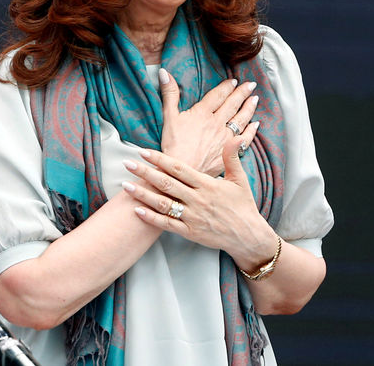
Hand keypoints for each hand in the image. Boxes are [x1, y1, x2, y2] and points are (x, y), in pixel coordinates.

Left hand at [121, 132, 277, 269]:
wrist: (248, 236)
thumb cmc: (243, 206)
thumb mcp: (239, 179)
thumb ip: (232, 157)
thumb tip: (234, 136)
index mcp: (207, 185)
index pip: (179, 169)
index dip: (160, 159)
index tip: (144, 151)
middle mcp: (198, 200)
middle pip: (166, 184)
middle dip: (145, 172)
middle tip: (127, 163)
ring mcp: (192, 217)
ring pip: (163, 204)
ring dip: (143, 194)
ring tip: (125, 186)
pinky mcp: (190, 233)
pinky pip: (167, 225)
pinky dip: (151, 218)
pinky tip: (137, 210)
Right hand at [159, 68, 257, 176]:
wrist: (182, 170)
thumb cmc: (173, 145)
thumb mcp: (168, 117)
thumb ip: (169, 93)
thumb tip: (164, 73)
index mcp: (203, 113)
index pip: (218, 95)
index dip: (226, 87)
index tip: (233, 81)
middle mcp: (217, 123)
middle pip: (232, 104)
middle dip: (242, 93)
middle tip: (251, 85)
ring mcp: (225, 138)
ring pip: (241, 119)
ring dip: (249, 108)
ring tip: (255, 99)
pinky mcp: (229, 152)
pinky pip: (245, 139)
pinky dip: (251, 131)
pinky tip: (256, 125)